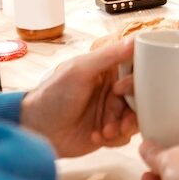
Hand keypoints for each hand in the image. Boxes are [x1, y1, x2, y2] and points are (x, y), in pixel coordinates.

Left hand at [19, 40, 136, 157]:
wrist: (38, 130)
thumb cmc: (53, 95)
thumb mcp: (80, 70)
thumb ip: (108, 55)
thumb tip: (135, 40)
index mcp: (109, 69)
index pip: (137, 69)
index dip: (136, 81)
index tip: (121, 90)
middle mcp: (114, 88)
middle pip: (141, 97)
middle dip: (131, 111)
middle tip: (119, 120)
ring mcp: (112, 111)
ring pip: (136, 118)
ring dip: (123, 127)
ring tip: (106, 131)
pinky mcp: (110, 131)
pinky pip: (126, 137)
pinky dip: (114, 139)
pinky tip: (96, 137)